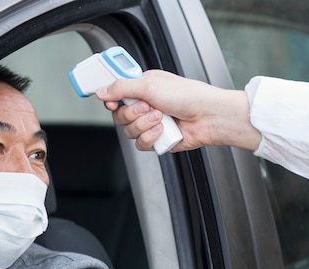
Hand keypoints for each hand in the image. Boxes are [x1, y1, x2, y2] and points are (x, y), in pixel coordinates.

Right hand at [96, 70, 261, 151]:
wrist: (208, 116)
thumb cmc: (187, 96)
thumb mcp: (149, 84)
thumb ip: (121, 87)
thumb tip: (101, 91)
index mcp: (142, 87)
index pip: (115, 94)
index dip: (110, 99)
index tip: (111, 102)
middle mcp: (145, 105)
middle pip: (119, 116)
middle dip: (132, 114)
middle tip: (147, 107)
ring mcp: (150, 123)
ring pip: (129, 131)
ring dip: (144, 125)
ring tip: (161, 118)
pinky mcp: (156, 139)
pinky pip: (140, 144)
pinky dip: (151, 137)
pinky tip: (163, 130)